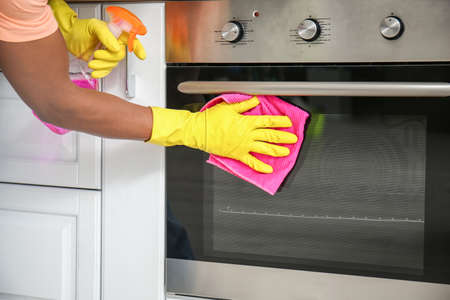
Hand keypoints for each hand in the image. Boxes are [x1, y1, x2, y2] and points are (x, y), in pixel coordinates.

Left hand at [49, 0, 145, 77]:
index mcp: (115, 33)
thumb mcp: (93, 27)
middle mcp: (113, 43)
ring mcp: (107, 54)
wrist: (67, 36)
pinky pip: (106, 71)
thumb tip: (115, 47)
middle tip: (96, 54)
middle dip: (107, 57)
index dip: (138, 48)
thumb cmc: (79, 28)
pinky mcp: (101, 62)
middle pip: (119, 56)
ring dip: (102, 65)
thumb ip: (105, 35)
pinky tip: (95, 72)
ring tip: (92, 62)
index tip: (141, 55)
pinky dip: (101, 73)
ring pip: (113, 64)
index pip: (131, 40)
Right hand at [149, 97, 297, 172]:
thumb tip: (255, 100)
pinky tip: (268, 169)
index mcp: (247, 122)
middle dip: (284, 137)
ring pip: (264, 149)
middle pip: (270, 136)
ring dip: (277, 151)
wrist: (198, 131)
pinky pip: (251, 162)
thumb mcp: (229, 107)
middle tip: (293, 139)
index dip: (280, 122)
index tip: (288, 122)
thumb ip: (244, 104)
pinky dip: (260, 166)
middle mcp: (248, 135)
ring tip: (286, 152)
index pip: (268, 121)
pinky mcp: (237, 155)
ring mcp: (243, 146)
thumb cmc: (211, 119)